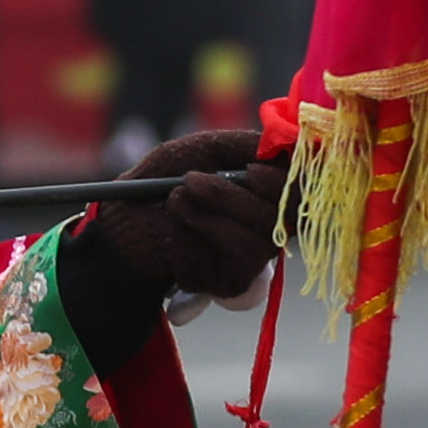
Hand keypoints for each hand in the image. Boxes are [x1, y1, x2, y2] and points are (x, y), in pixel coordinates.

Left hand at [86, 126, 278, 303]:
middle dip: (228, 198)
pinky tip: (171, 235)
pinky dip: (187, 244)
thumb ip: (244, 144)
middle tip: (189, 181)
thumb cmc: (167, 176)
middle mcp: (267, 229)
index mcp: (269, 194)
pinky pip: (217, 268)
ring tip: (174, 203)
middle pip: (279, 222)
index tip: (249, 171)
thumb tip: (284, 142)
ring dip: (205, 219)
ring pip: (253, 249)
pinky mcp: (225, 285)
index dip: (283, 185)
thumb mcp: (205, 147)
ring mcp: (249, 261)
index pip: (302, 196)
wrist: (125, 218)